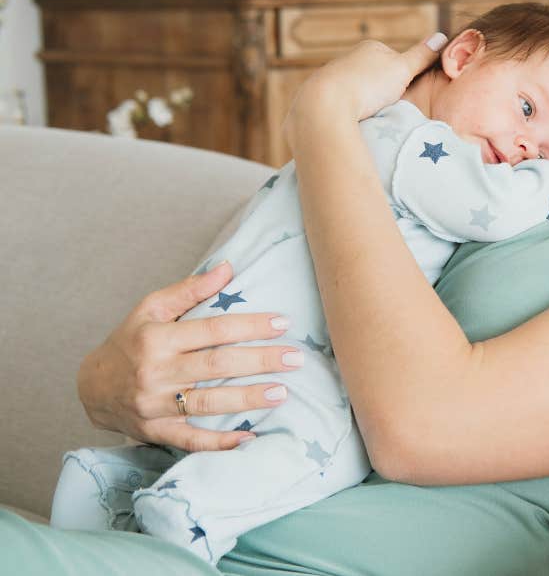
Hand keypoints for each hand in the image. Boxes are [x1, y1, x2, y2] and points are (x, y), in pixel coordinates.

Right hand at [76, 262, 302, 451]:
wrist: (91, 388)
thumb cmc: (129, 341)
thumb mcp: (150, 309)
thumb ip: (189, 290)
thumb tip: (227, 268)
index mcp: (157, 338)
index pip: (213, 330)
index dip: (250, 326)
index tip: (283, 323)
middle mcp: (156, 372)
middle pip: (217, 366)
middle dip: (260, 361)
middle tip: (295, 358)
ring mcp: (155, 405)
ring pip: (209, 402)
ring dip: (249, 398)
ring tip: (282, 392)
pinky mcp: (156, 432)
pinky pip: (191, 440)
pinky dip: (220, 443)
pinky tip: (249, 438)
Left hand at [283, 35, 447, 143]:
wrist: (324, 106)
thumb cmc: (367, 85)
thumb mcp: (402, 69)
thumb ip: (421, 56)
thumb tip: (442, 37)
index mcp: (369, 48)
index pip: (396, 60)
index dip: (404, 78)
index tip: (405, 93)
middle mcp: (349, 58)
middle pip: (377, 77)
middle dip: (384, 91)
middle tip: (389, 107)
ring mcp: (333, 77)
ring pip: (359, 91)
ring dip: (367, 103)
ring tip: (371, 116)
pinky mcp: (321, 97)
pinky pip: (343, 104)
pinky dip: (351, 112)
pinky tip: (354, 121)